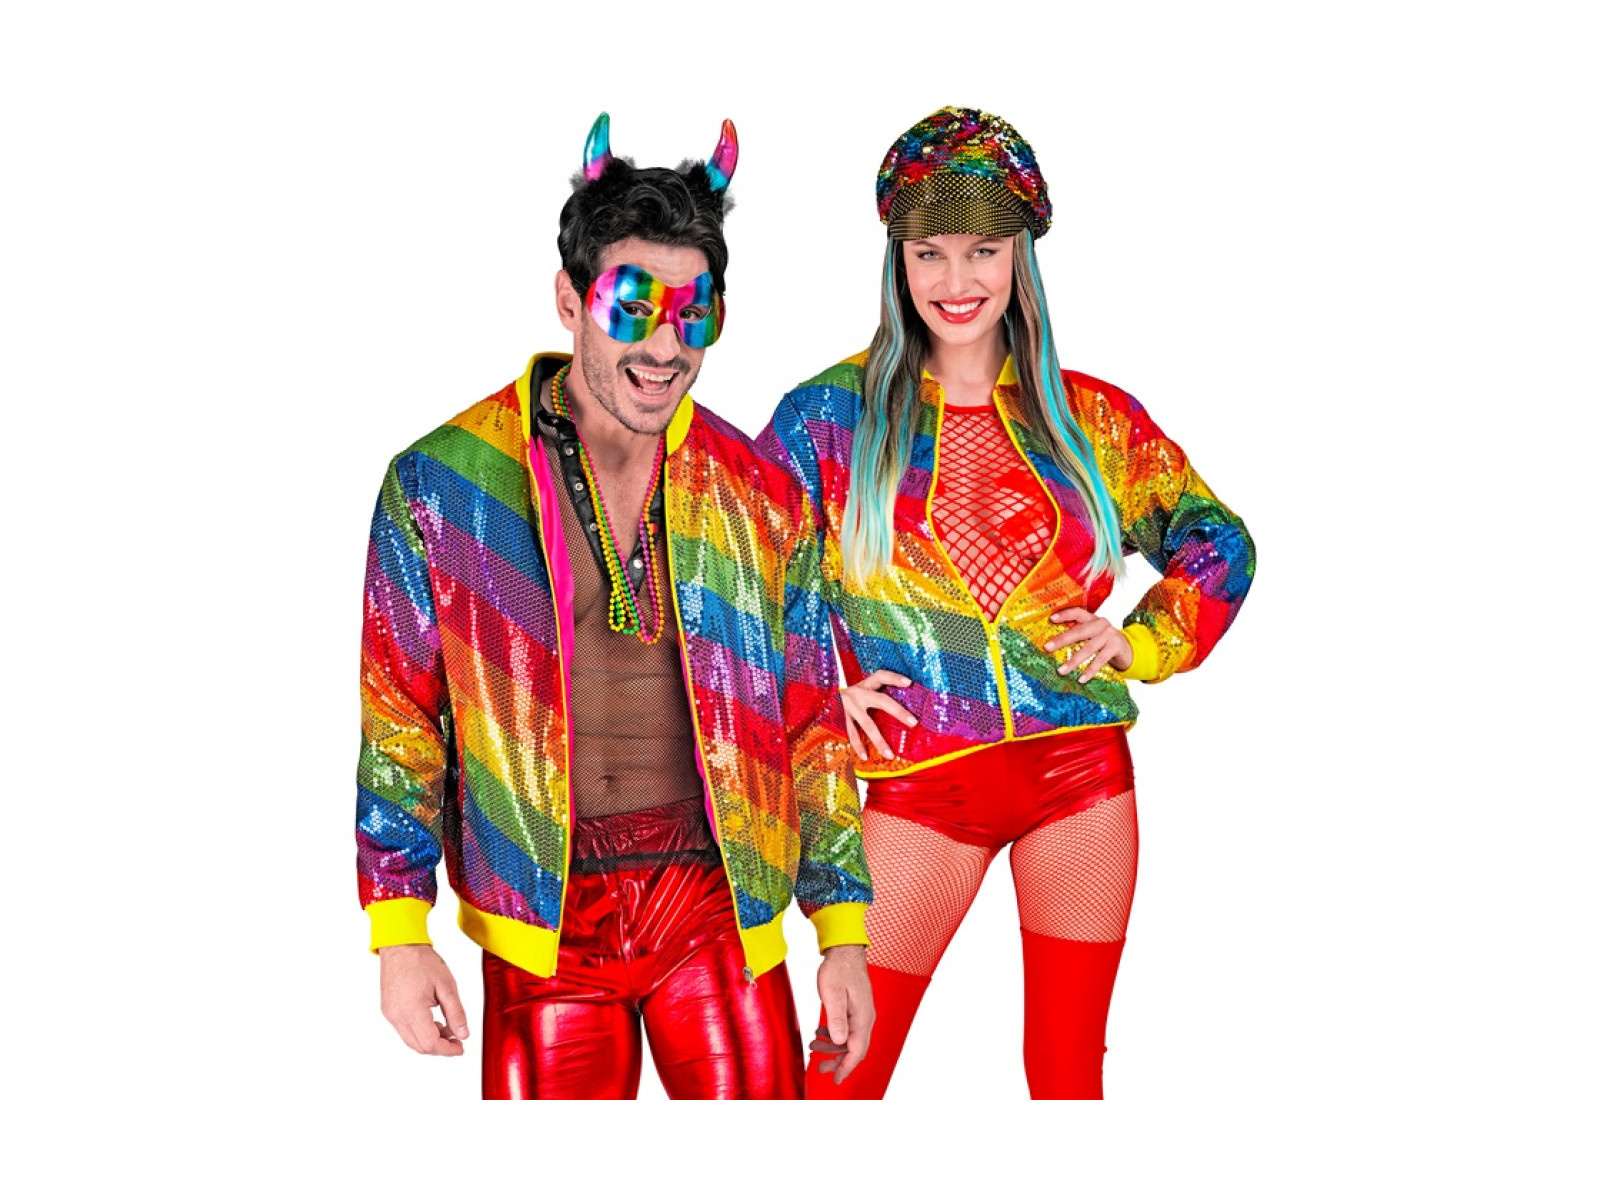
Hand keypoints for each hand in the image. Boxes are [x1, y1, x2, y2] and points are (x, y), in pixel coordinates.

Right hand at [379, 944, 469, 1056]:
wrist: (400, 946)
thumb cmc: (422, 961)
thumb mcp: (447, 986)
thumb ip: (456, 1013)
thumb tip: (463, 1034)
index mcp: (412, 1011)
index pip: (430, 1043)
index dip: (448, 1050)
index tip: (461, 1048)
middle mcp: (397, 1017)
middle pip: (420, 1046)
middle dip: (440, 1047)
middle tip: (457, 1040)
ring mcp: (390, 1015)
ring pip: (411, 1040)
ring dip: (430, 1040)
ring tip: (448, 1028)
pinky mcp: (388, 1011)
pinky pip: (404, 1030)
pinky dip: (420, 1032)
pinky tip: (433, 1021)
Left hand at [810, 944, 873, 1083]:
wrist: (845, 951)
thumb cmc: (839, 969)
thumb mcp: (833, 993)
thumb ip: (836, 1018)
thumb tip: (838, 1040)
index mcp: (862, 1017)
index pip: (856, 1050)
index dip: (846, 1067)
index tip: (836, 1080)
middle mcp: (865, 1018)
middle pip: (855, 1049)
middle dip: (837, 1061)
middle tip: (819, 1067)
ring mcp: (861, 1013)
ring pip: (849, 1040)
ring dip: (833, 1047)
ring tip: (814, 1046)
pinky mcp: (855, 1008)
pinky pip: (847, 1029)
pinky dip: (834, 1035)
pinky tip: (821, 1032)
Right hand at [839, 670, 917, 760]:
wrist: (824, 696)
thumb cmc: (853, 696)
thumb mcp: (864, 689)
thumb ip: (878, 694)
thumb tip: (903, 701)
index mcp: (866, 684)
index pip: (881, 676)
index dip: (895, 678)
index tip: (909, 683)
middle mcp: (858, 693)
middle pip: (881, 701)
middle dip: (898, 712)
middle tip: (913, 723)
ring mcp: (850, 707)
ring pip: (867, 724)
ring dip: (879, 740)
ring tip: (890, 755)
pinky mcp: (842, 719)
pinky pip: (852, 734)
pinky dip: (858, 746)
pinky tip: (865, 757)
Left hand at [1044, 607, 1133, 682]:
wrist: (1127, 649)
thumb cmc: (1102, 641)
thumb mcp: (1092, 634)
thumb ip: (1078, 634)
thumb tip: (1052, 645)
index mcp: (1092, 618)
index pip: (1078, 612)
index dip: (1065, 614)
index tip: (1051, 619)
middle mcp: (1101, 624)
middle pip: (1079, 631)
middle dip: (1062, 640)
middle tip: (1047, 648)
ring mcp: (1109, 635)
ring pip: (1088, 648)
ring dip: (1074, 661)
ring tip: (1061, 671)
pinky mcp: (1115, 647)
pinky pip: (1100, 660)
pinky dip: (1090, 670)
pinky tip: (1081, 679)